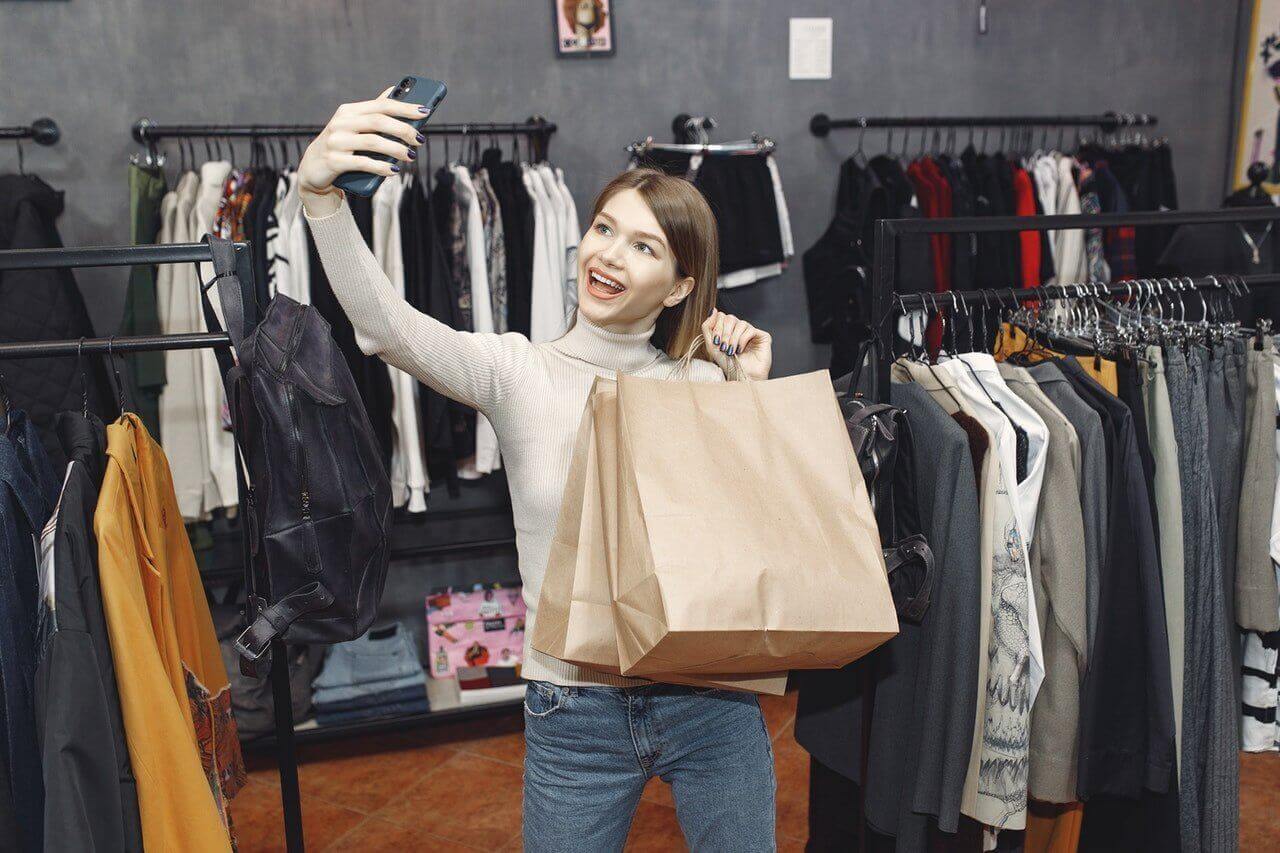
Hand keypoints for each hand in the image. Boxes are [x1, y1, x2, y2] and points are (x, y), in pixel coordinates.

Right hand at [297, 86, 430, 214]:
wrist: (313, 169)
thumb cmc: (342, 146)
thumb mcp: (355, 126)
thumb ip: (373, 112)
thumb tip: (394, 91)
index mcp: (349, 111)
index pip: (381, 105)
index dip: (405, 107)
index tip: (425, 111)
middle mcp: (341, 123)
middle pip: (379, 121)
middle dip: (403, 130)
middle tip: (419, 140)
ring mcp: (336, 142)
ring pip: (373, 142)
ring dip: (396, 149)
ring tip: (411, 156)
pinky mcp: (334, 161)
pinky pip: (362, 162)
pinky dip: (381, 167)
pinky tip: (394, 170)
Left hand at [701, 309, 771, 379]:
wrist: (742, 376)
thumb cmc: (728, 364)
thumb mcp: (712, 346)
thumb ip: (708, 327)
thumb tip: (713, 309)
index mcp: (728, 329)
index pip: (721, 316)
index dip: (717, 327)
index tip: (716, 342)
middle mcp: (740, 329)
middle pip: (730, 318)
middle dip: (724, 333)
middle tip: (723, 347)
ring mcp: (752, 331)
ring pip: (740, 323)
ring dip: (733, 338)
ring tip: (732, 351)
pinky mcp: (763, 336)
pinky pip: (750, 330)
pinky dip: (742, 340)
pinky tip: (741, 350)